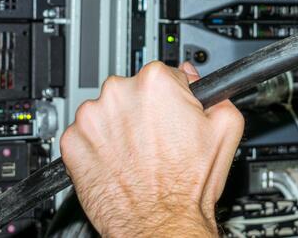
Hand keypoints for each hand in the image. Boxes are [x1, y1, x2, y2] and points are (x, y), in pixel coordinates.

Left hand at [60, 61, 244, 236]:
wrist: (160, 222)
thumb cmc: (188, 184)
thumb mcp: (225, 127)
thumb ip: (215, 92)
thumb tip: (196, 79)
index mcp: (156, 82)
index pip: (163, 75)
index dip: (171, 98)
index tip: (171, 115)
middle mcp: (119, 92)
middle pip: (132, 90)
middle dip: (143, 110)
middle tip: (157, 139)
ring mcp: (91, 118)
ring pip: (107, 111)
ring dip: (118, 127)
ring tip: (137, 154)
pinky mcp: (72, 142)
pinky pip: (85, 134)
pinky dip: (97, 146)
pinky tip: (117, 162)